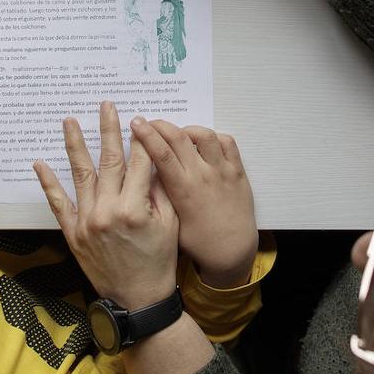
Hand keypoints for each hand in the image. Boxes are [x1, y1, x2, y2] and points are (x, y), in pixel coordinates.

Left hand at [34, 102, 179, 309]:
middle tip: (106, 106)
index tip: (140, 119)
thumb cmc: (159, 261)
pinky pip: (58, 203)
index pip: (138, 162)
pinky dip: (48, 183)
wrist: (138, 298)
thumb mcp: (169, 223)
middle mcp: (107, 211)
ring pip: (81, 175)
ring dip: (75, 145)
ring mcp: (86, 222)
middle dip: (109, 130)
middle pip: (109, 161)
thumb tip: (150, 160)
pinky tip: (40, 163)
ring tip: (70, 121)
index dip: (141, 139)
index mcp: (134, 208)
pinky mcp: (73, 233)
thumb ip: (159, 190)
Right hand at [132, 119, 257, 288]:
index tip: (136, 123)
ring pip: (204, 135)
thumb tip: (148, 173)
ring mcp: (222, 172)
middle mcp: (203, 176)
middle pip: (179, 138)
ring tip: (178, 134)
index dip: (146, 134)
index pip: (161, 153)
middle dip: (160, 125)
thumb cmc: (198, 242)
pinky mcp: (237, 172)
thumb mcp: (171, 222)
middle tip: (149, 122)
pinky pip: (227, 142)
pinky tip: (203, 143)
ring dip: (187, 129)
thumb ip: (161, 196)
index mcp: (183, 190)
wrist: (232, 251)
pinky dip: (213, 136)